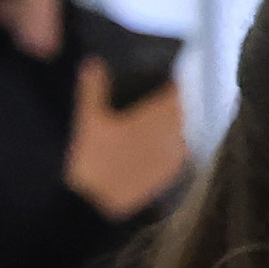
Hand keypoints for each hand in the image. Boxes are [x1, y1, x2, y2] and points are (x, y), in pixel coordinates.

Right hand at [66, 56, 189, 218]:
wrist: (95, 205)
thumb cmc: (91, 157)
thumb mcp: (87, 117)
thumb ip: (93, 86)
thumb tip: (95, 62)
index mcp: (159, 117)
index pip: (177, 91)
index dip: (172, 80)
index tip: (163, 73)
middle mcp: (175, 137)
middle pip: (181, 111)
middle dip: (170, 101)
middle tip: (154, 93)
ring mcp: (175, 159)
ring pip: (180, 132)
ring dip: (170, 122)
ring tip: (151, 116)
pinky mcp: (169, 176)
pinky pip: (176, 151)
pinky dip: (168, 142)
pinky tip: (151, 141)